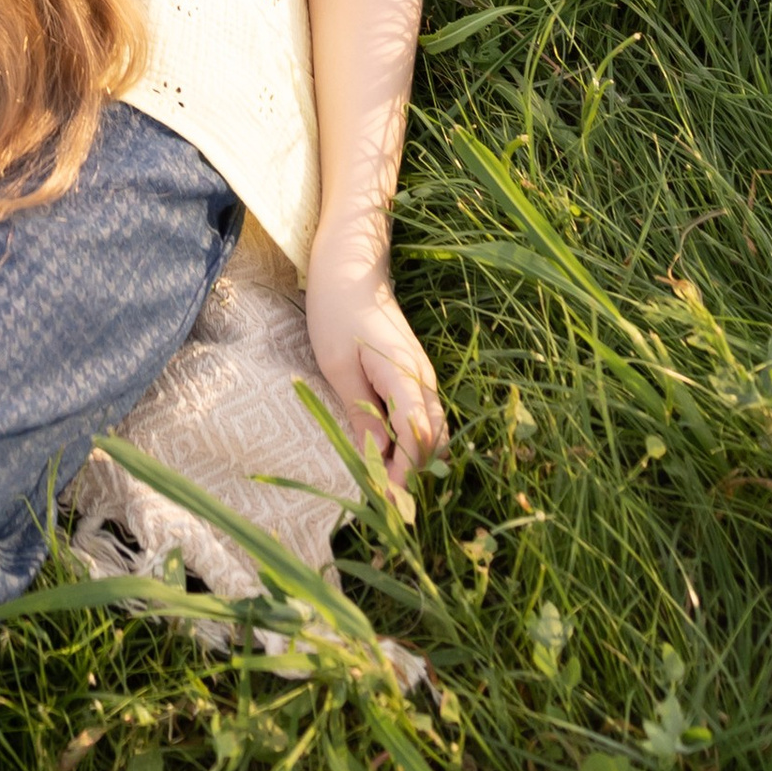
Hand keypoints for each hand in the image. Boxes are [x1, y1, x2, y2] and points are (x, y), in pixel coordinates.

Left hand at [305, 252, 446, 490]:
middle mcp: (424, 380)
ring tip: (385, 484)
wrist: (352, 270)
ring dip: (415, 460)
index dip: (404, 472)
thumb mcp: (337, 364)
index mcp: (404, 375)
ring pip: (434, 432)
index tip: (386, 499)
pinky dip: (413, 443)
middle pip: (434, 440)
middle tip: (385, 500)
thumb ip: (360, 411)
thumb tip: (377, 456)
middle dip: (414, 473)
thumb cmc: (336, 311)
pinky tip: (389, 455)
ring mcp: (423, 378)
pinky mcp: (415, 377)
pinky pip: (424, 418)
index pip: (417, 436)